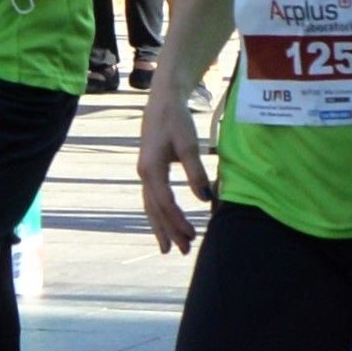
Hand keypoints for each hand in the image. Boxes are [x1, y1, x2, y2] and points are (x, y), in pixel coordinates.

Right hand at [136, 81, 216, 256]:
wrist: (163, 99)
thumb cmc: (176, 119)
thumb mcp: (189, 144)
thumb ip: (196, 172)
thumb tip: (207, 199)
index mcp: (151, 169)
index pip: (165, 203)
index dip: (178, 221)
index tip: (193, 234)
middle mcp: (143, 174)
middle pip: (155, 210)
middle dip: (168, 231)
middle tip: (182, 251)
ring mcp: (144, 173)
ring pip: (151, 207)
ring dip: (161, 227)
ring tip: (169, 247)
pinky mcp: (149, 170)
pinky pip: (152, 199)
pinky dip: (158, 214)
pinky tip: (165, 223)